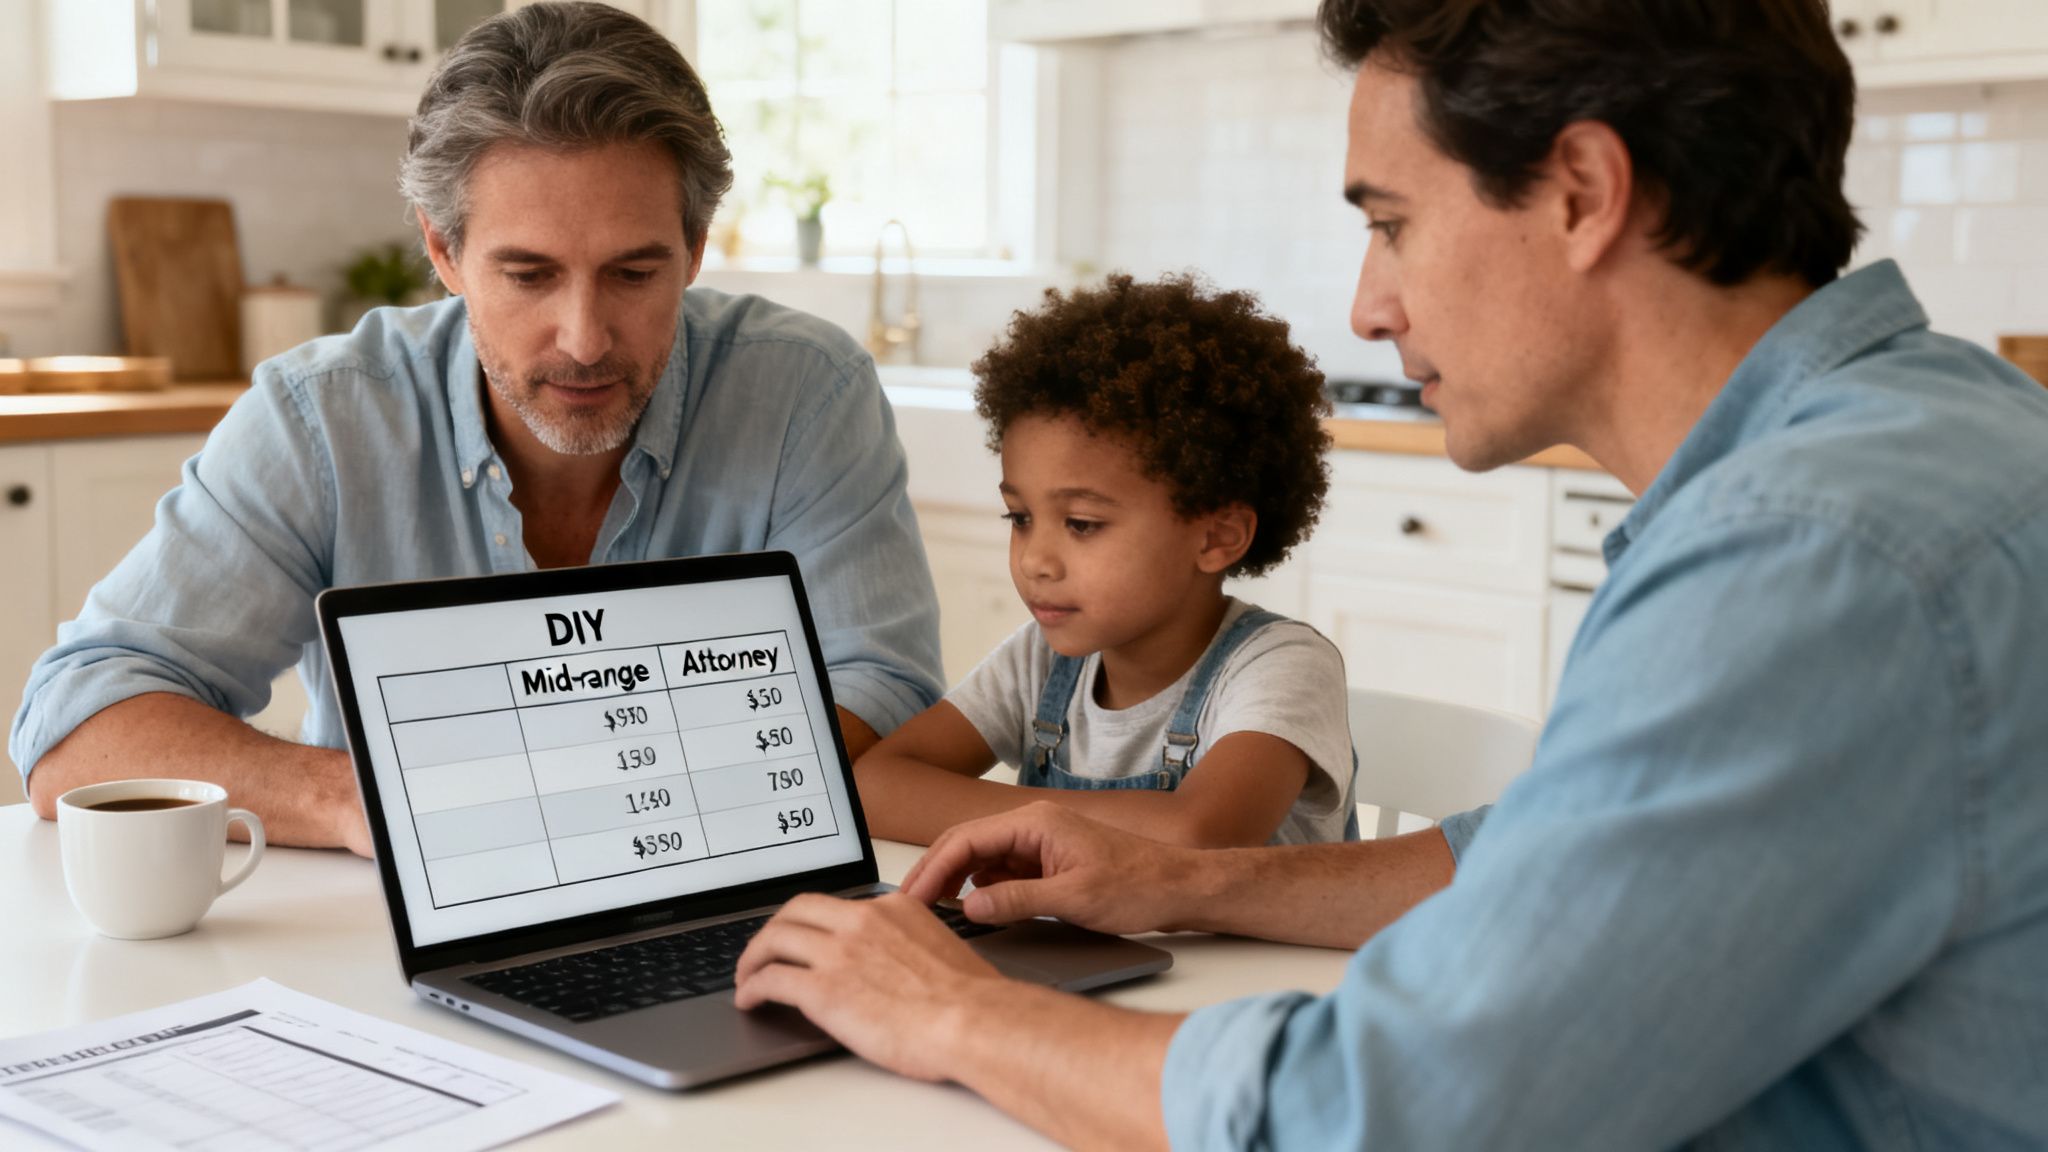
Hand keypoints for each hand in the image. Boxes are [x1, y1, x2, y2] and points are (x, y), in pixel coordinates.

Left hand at [733, 892, 1007, 1081]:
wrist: (972, 1021)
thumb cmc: (969, 999)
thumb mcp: (939, 948)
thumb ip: (908, 945)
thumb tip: (894, 964)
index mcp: (891, 908)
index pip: (837, 904)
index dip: (812, 922)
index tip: (805, 936)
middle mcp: (861, 921)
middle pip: (796, 910)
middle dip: (774, 930)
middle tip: (765, 950)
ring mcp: (839, 953)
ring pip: (775, 939)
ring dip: (753, 958)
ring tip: (747, 976)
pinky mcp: (822, 989)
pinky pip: (771, 980)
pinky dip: (752, 988)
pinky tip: (749, 1000)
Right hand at [900, 801, 1197, 936]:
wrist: (1178, 887)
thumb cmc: (1138, 885)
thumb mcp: (1074, 898)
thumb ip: (1017, 902)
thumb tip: (970, 909)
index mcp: (1035, 823)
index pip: (965, 840)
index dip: (933, 871)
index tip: (911, 899)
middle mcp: (1033, 826)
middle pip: (966, 845)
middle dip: (934, 874)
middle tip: (908, 907)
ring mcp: (1039, 844)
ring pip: (981, 859)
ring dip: (955, 883)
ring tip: (931, 913)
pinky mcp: (1047, 863)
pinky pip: (1001, 873)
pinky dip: (980, 891)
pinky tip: (972, 913)